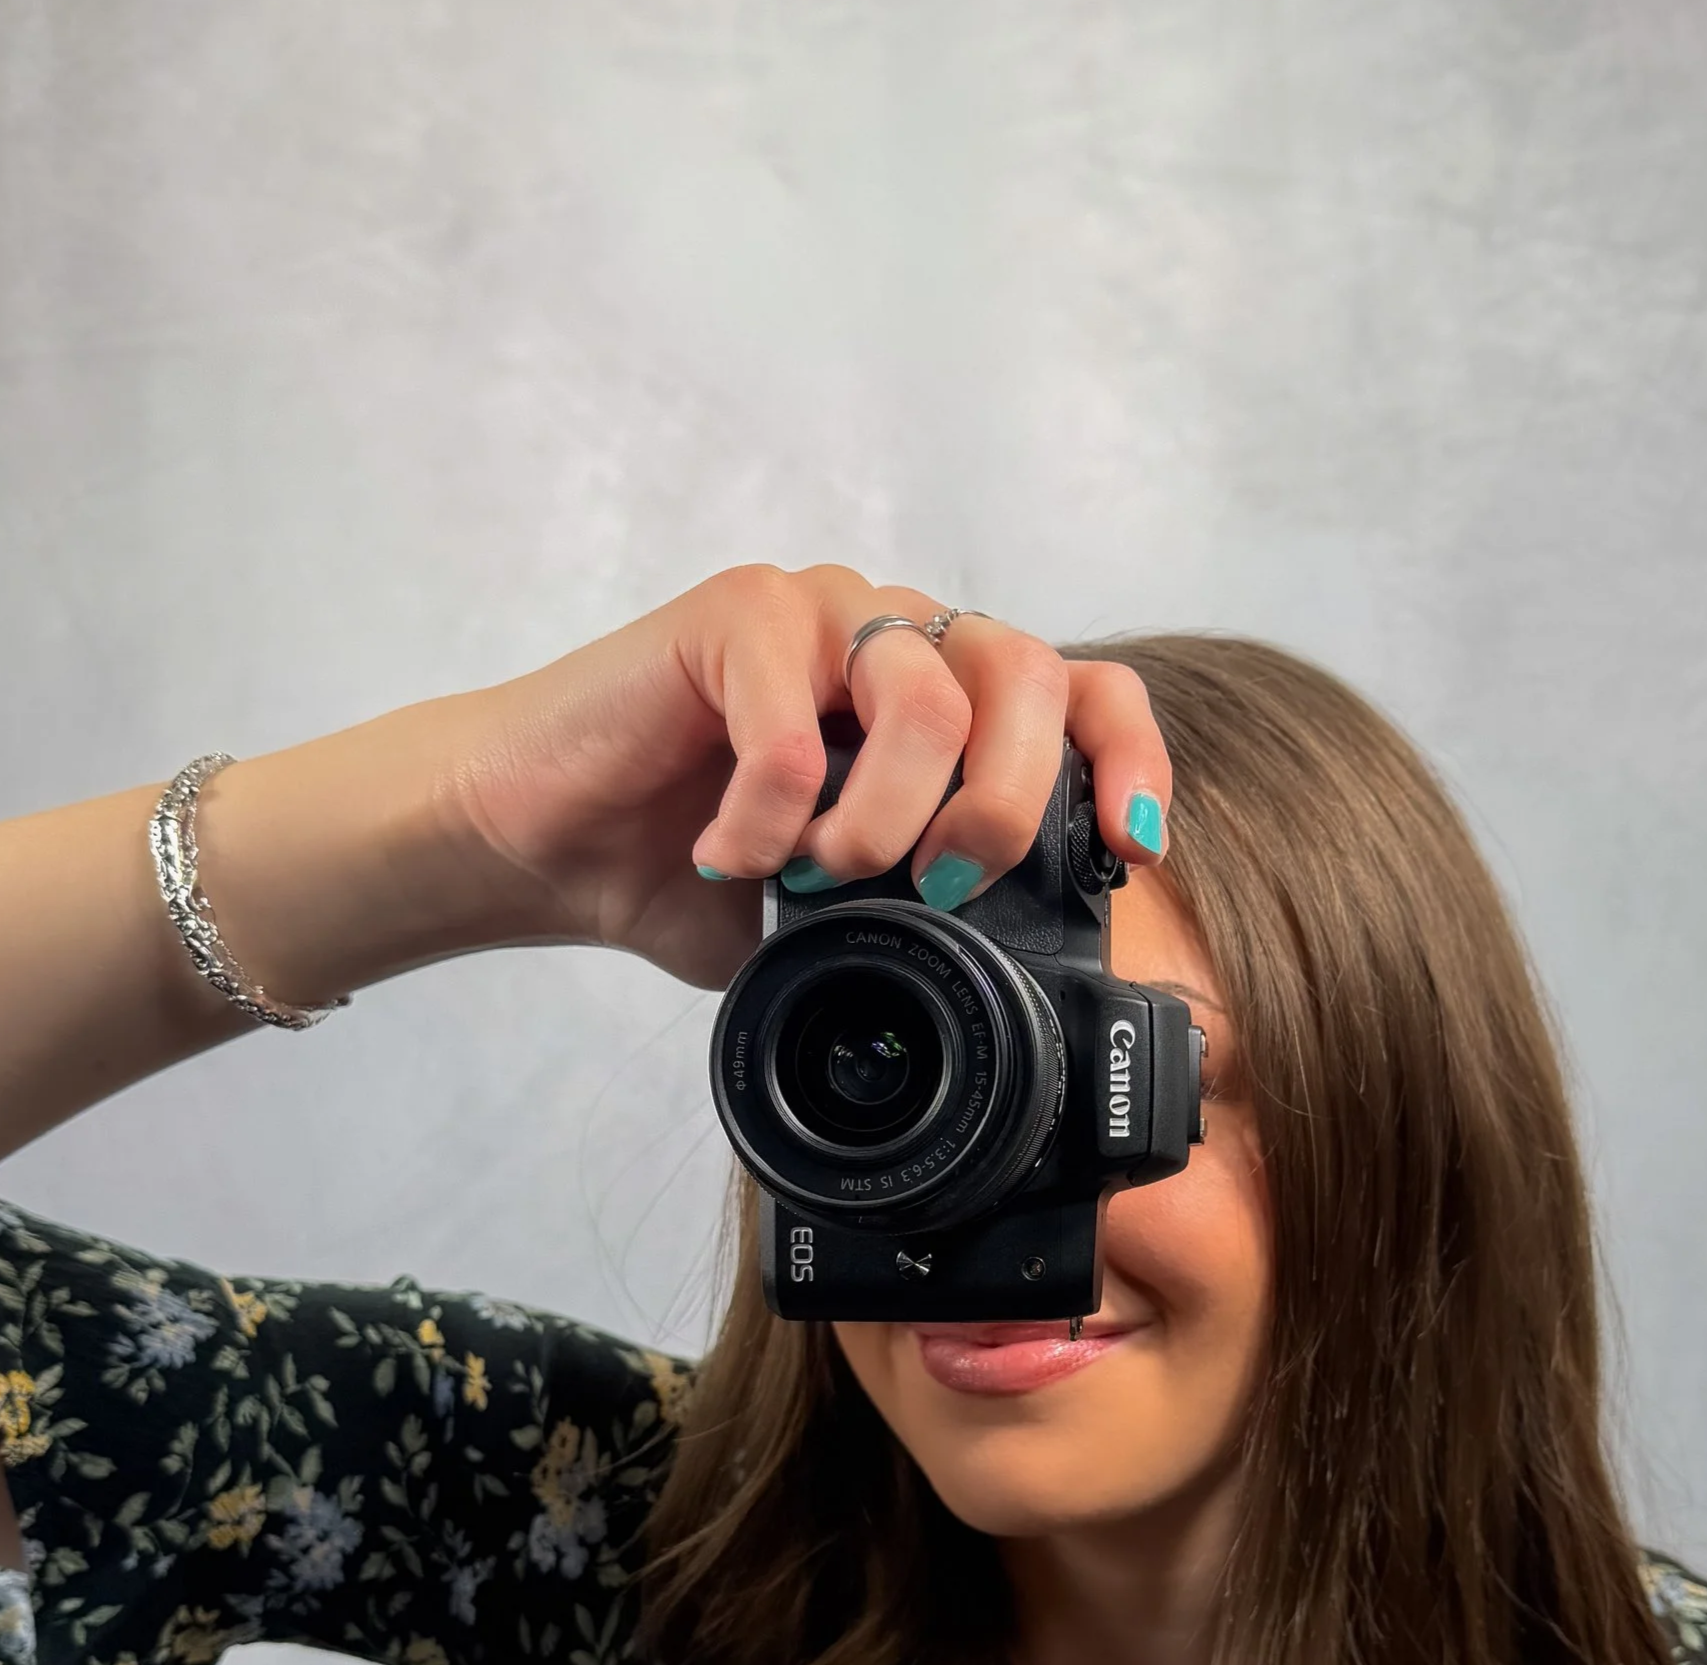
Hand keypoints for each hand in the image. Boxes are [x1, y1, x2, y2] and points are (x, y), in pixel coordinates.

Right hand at [442, 563, 1173, 992]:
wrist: (545, 845)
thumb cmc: (687, 871)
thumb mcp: (838, 921)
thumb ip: (921, 921)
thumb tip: (1005, 980)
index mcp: (947, 701)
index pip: (1084, 691)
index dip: (1128, 760)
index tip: (1129, 850)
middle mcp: (898, 637)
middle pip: (1027, 676)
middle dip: (1005, 805)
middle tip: (942, 888)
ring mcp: (823, 613)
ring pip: (926, 695)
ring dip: (882, 820)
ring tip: (814, 876)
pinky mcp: (736, 611)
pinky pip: (793, 719)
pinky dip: (770, 816)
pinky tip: (725, 856)